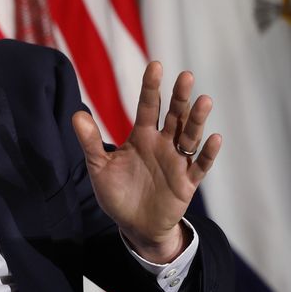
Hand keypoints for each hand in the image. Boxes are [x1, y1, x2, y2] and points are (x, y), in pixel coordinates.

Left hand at [71, 61, 220, 262]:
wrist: (134, 226)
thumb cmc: (117, 193)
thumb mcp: (99, 167)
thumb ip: (90, 142)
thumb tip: (76, 114)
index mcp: (141, 137)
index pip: (148, 106)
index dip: (151, 87)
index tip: (156, 65)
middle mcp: (162, 144)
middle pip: (173, 115)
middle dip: (179, 97)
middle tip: (186, 76)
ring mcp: (177, 162)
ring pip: (190, 136)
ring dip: (197, 120)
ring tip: (204, 100)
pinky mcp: (187, 182)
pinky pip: (200, 165)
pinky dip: (208, 154)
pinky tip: (214, 138)